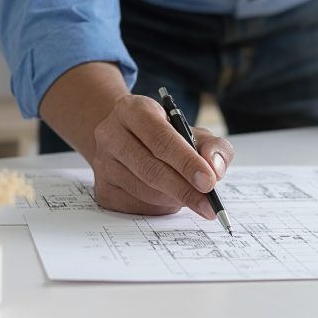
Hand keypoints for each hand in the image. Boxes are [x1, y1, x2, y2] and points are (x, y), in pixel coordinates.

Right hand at [90, 94, 234, 216]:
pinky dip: (160, 207)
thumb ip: (214, 147)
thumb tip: (214, 169)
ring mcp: (103, 163)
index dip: (186, 162)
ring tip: (191, 197)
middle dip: (184, 190)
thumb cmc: (166, 137)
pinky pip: (136, 206)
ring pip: (144, 191)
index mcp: (133, 110)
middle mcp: (111, 134)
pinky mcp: (102, 189)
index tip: (209, 182)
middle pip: (150, 169)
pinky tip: (169, 198)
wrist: (127, 141)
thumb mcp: (194, 132)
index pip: (161, 139)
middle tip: (208, 205)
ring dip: (173, 199)